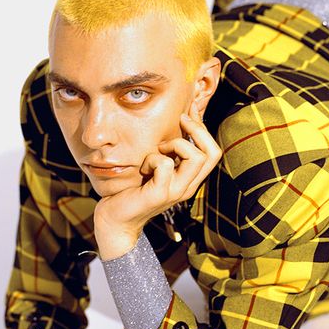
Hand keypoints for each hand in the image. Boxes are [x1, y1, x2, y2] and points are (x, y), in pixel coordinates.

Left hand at [94, 101, 221, 259]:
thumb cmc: (132, 188)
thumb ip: (167, 150)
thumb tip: (175, 120)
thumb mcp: (154, 166)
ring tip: (159, 148)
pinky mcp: (161, 194)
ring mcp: (176, 191)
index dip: (203, 126)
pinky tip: (143, 167)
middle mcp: (188, 186)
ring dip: (176, 144)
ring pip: (195, 157)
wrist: (116, 219)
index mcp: (190, 179)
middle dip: (197, 129)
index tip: (188, 109)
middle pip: (212, 153)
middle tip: (179, 120)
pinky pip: (166, 165)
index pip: (213, 151)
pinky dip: (153, 158)